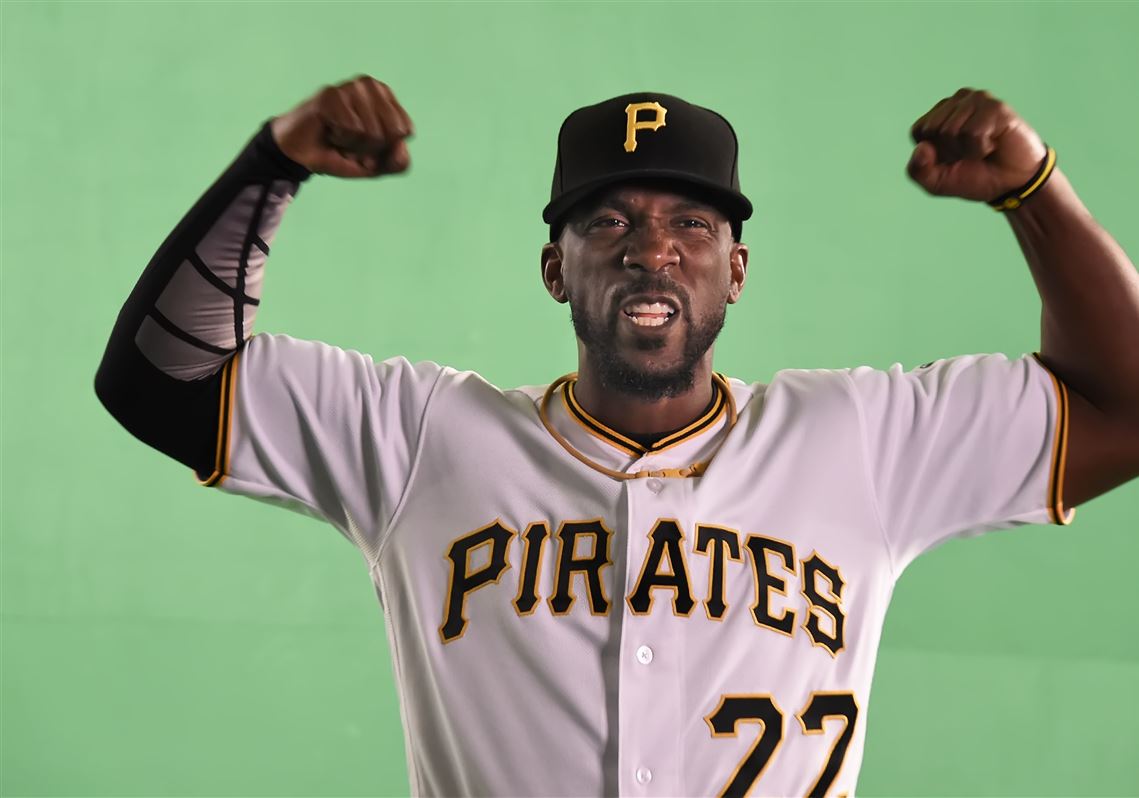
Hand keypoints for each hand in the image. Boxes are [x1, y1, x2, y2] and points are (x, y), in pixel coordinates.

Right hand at [270, 75, 413, 177]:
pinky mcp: (332, 94)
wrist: (301, 155)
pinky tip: (329, 131)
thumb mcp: (377, 166)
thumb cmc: (341, 153)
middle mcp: (371, 85)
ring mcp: (351, 87)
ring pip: (372, 131)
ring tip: (339, 136)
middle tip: (352, 142)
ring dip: (354, 145)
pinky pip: (351, 128)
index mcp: (386, 96)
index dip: (386, 148)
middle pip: (392, 132)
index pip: (406, 131)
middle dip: (372, 149)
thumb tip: (401, 145)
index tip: (368, 145)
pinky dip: (340, 139)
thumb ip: (399, 162)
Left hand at [906, 88, 1046, 201]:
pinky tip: (994, 144)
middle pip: (933, 129)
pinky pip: (972, 133)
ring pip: (951, 130)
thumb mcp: (936, 182)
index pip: (919, 131)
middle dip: (949, 151)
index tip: (953, 157)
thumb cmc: (975, 177)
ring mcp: (976, 100)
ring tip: (983, 148)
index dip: (933, 154)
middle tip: (970, 153)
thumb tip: (922, 147)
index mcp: (938, 116)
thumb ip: (918, 170)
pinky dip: (981, 148)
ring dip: (967, 151)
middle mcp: (955, 102)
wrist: (1012, 184)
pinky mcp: (995, 106)